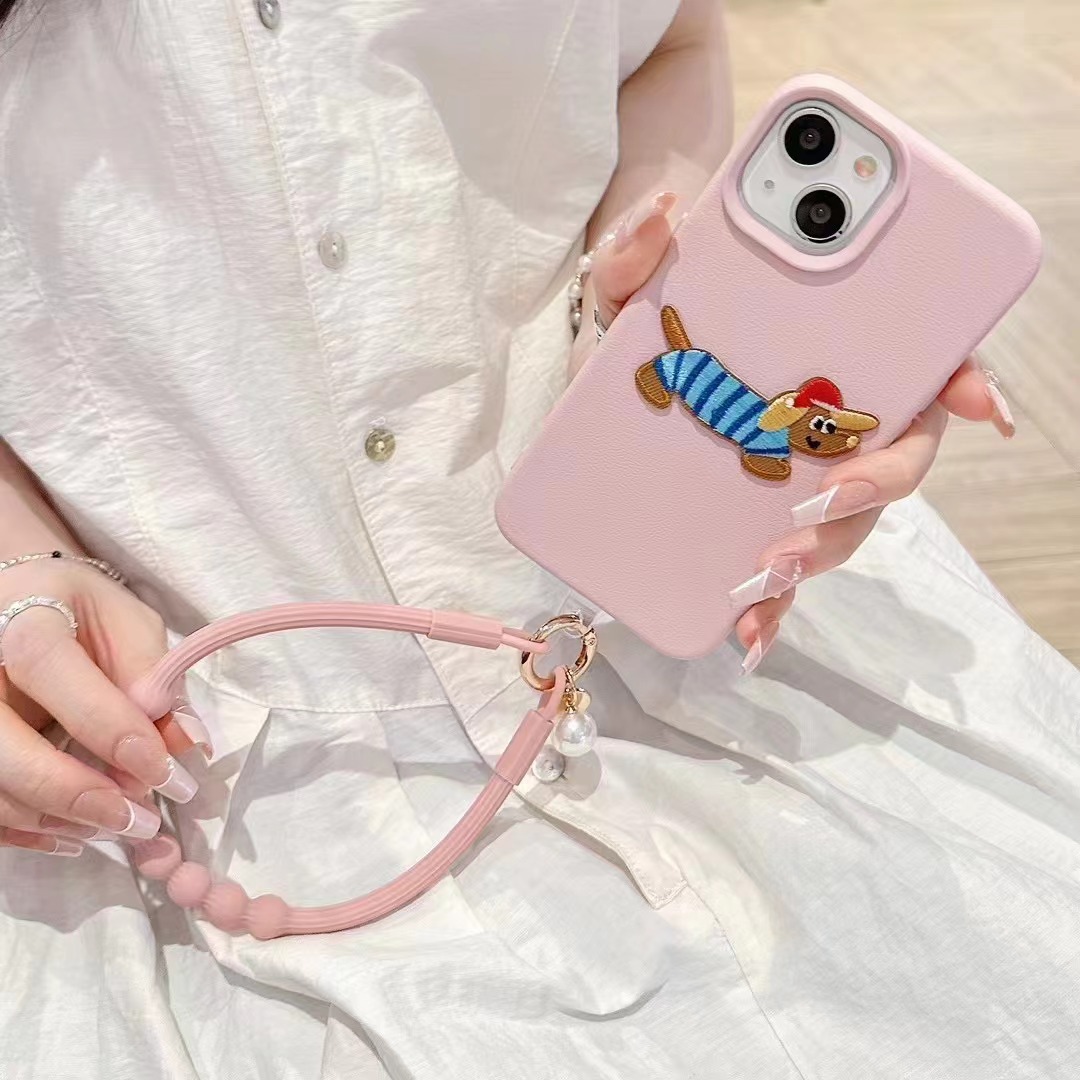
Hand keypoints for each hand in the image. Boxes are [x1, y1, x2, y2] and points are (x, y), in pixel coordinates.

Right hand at [0, 557, 208, 857]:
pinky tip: (76, 834)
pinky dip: (28, 831)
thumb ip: (154, 675)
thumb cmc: (80, 615)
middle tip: (141, 821)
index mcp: (20, 620)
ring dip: (57, 819)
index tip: (162, 771)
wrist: (19, 609)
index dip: (109, 727)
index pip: (51, 671)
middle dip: (76, 792)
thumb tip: (186, 742)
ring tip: (119, 828)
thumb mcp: (126, 623)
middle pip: (3, 746)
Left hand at [576, 191, 1014, 673]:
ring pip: (839, 521)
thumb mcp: (635, 274)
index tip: (967, 400)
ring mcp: (793, 470)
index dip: (956, 381)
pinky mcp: (748, 516)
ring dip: (816, 554)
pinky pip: (778, 567)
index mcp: (833, 348)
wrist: (614, 353)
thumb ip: (636, 245)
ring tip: (764, 574)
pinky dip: (772, 606)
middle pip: (887, 458)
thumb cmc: (653, 305)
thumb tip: (663, 216)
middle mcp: (831, 413)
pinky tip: (746, 634)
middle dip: (869, 485)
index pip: (918, 363)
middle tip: (818, 498)